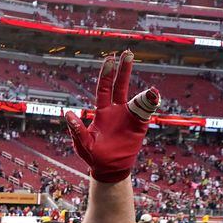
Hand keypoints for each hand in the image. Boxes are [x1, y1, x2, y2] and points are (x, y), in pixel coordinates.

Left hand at [63, 51, 158, 183]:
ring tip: (150, 92)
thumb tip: (68, 114)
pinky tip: (154, 96)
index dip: (107, 74)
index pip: (105, 88)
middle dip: (125, 69)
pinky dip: (151, 104)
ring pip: (137, 98)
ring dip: (144, 92)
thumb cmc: (94, 157)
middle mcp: (117, 110)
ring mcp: (129, 117)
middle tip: (128, 52)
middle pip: (121, 86)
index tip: (110, 59)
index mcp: (103, 112)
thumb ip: (77, 131)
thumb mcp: (83, 145)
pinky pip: (146, 112)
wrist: (110, 169)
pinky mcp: (140, 126)